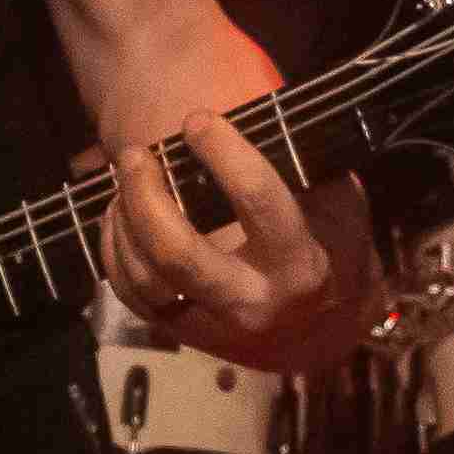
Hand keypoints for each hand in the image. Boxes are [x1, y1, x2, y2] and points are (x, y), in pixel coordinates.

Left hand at [99, 112, 376, 374]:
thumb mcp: (338, 204)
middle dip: (145, 196)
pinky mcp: (183, 334)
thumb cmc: (332, 247)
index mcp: (299, 265)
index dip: (223, 152)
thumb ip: (301, 168)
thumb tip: (253, 118)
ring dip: (124, 220)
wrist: (322, 329)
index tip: (198, 120)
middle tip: (135, 154)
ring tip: (126, 179)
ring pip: (144, 277)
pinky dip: (116, 249)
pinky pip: (130, 294)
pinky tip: (122, 215)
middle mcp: (253, 303)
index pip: (256, 200)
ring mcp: (213, 327)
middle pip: (177, 253)